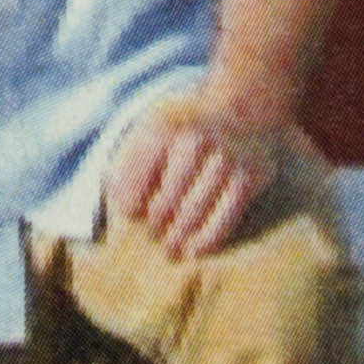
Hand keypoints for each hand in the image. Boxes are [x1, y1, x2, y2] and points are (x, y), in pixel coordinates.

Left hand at [107, 89, 287, 266]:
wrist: (244, 114)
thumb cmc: (189, 131)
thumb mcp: (157, 130)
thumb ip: (134, 161)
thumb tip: (114, 199)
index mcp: (165, 129)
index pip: (140, 169)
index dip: (131, 196)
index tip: (128, 214)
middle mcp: (195, 142)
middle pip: (168, 195)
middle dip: (156, 222)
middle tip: (151, 237)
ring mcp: (224, 160)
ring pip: (196, 209)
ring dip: (179, 235)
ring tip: (169, 250)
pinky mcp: (248, 177)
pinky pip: (225, 215)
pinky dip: (208, 237)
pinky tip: (196, 250)